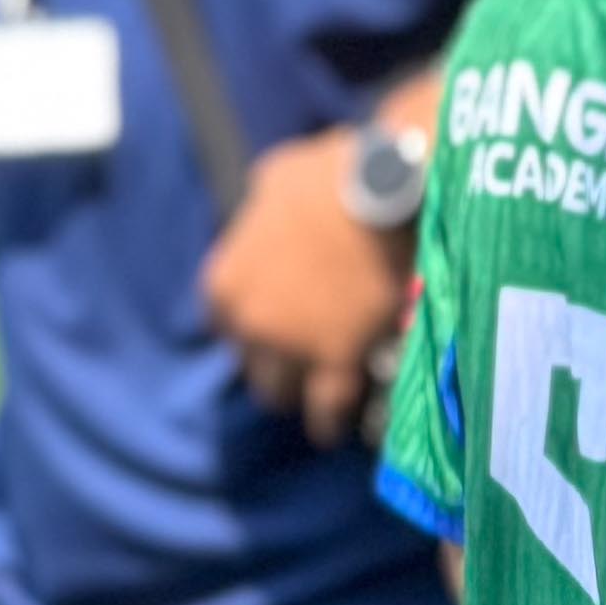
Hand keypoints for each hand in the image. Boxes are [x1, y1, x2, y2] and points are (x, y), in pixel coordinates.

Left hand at [199, 132, 410, 440]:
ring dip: (294, 393)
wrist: (382, 192)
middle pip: (250, 362)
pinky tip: (331, 430)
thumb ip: (262, 209)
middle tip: (294, 360)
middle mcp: (248, 323)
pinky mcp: (336, 362)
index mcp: (225, 281)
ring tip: (312, 398)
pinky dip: (327, 422)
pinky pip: (326, 409)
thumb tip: (267, 208)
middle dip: (269, 362)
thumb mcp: (275, 180)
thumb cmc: (327, 174)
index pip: (223, 321)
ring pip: (279, 393)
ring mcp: (290, 347)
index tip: (267, 325)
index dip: (248, 323)